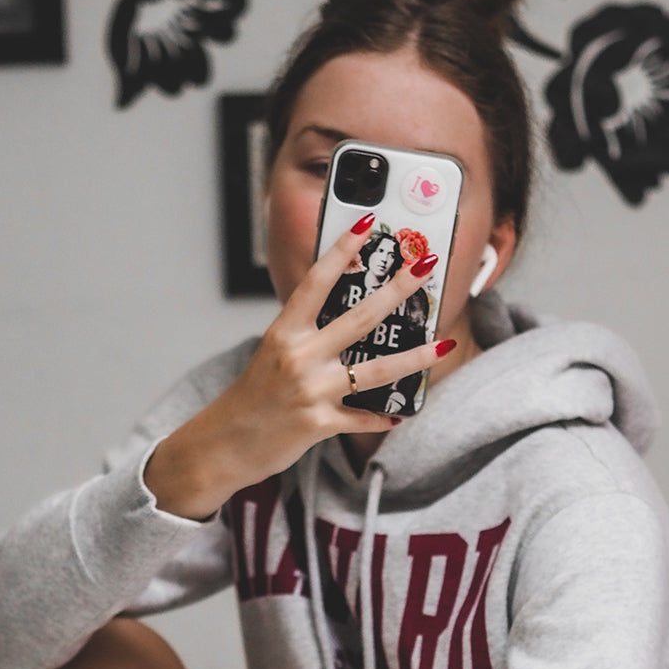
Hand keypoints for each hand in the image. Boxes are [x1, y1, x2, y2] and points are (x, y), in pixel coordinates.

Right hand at [144, 218, 445, 518]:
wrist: (223, 444)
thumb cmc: (252, 398)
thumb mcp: (273, 355)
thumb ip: (306, 337)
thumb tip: (349, 321)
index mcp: (284, 332)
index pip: (317, 282)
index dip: (342, 250)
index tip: (368, 223)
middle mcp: (298, 357)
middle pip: (360, 317)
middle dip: (397, 288)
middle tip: (425, 265)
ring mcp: (310, 391)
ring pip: (375, 371)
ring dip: (414, 358)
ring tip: (444, 345)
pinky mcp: (318, 423)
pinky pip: (361, 418)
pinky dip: (380, 418)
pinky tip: (399, 415)